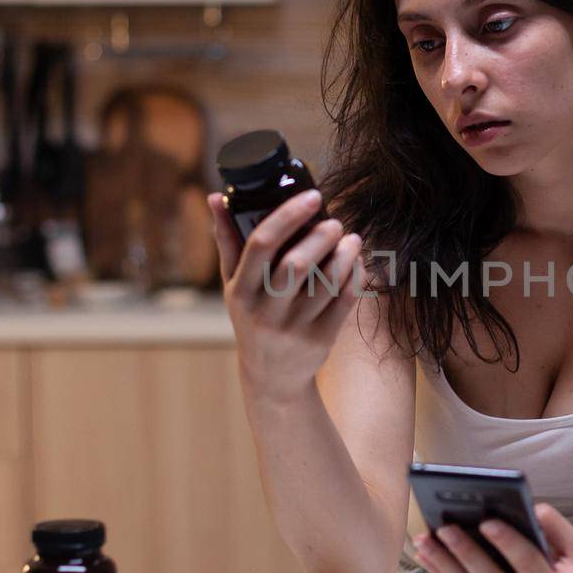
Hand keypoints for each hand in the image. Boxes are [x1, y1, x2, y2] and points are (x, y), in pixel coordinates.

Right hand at [208, 189, 365, 392]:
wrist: (271, 376)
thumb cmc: (251, 317)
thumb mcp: (233, 285)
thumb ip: (228, 241)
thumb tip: (216, 196)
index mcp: (241, 290)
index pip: (261, 244)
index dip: (288, 216)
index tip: (312, 196)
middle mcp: (265, 310)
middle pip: (296, 264)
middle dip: (321, 236)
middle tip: (336, 222)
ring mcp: (294, 327)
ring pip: (326, 282)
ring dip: (345, 255)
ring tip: (352, 239)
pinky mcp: (320, 339)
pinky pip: (344, 301)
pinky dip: (354, 277)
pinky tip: (356, 263)